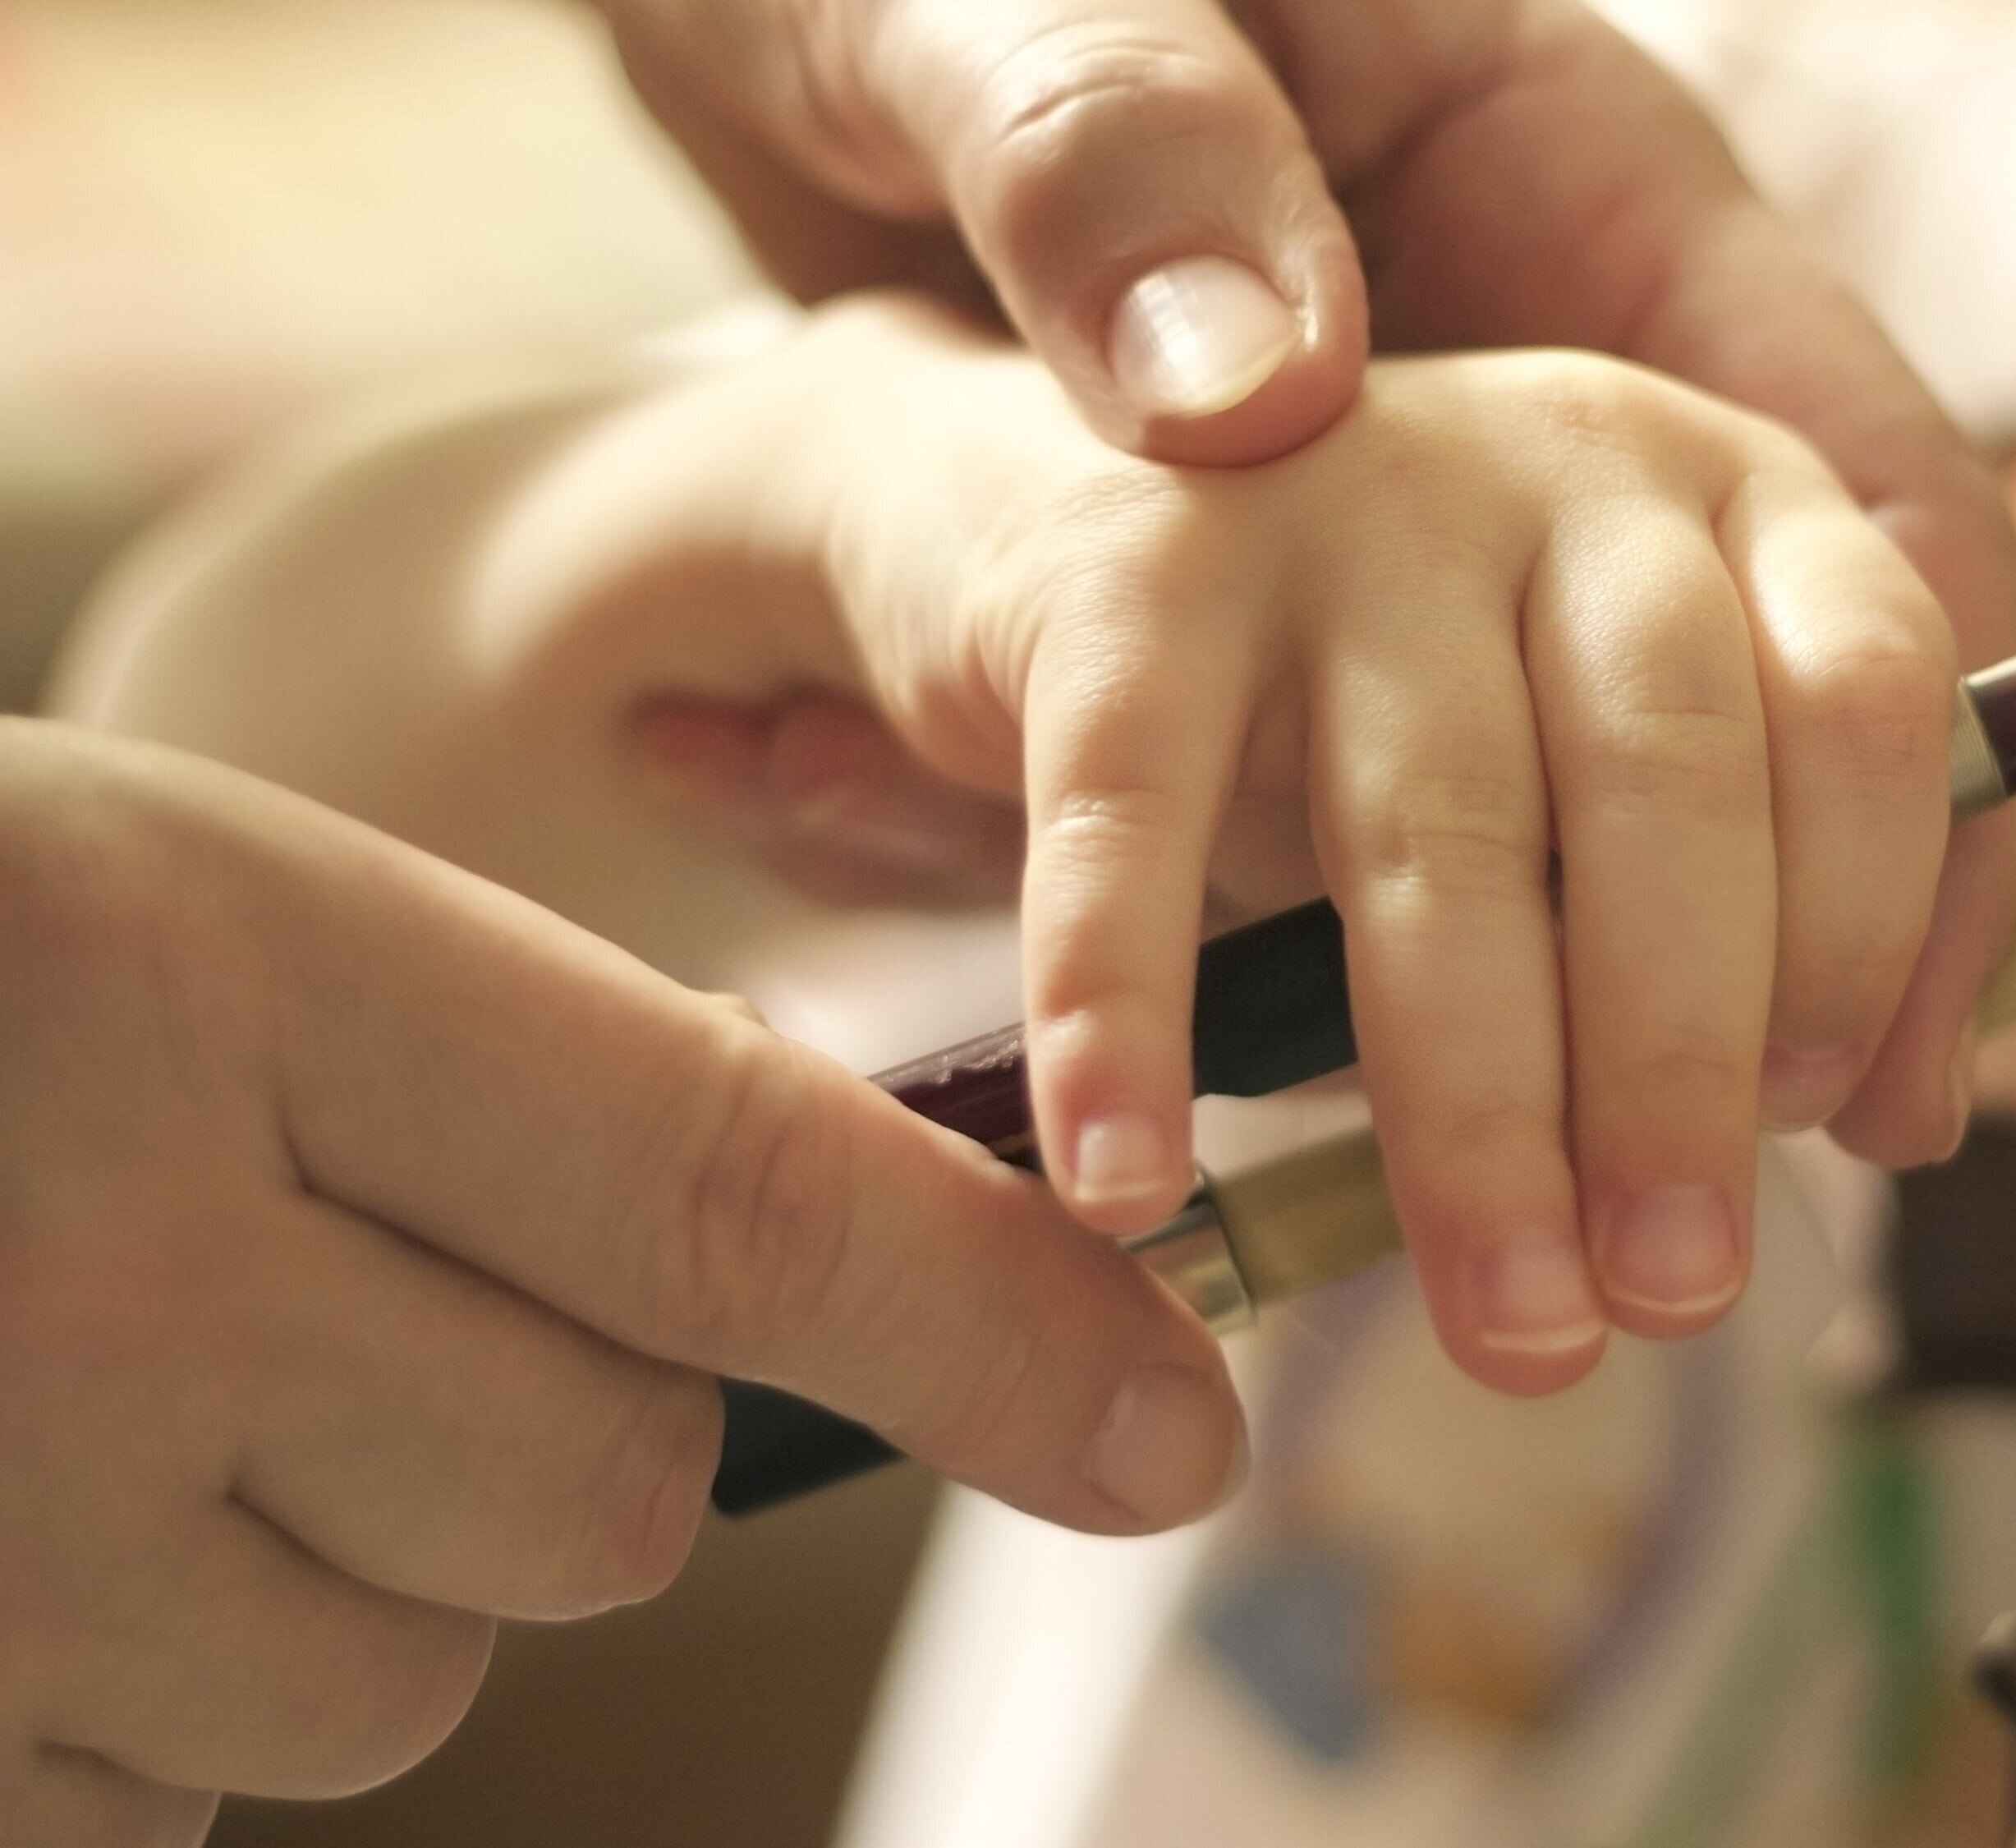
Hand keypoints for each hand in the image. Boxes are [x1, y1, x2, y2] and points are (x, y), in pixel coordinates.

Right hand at [0, 723, 1240, 1842]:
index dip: (998, 1329)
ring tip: (99, 1392)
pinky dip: (156, 1695)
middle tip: (322, 1298)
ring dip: (336, 1567)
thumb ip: (526, 1105)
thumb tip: (914, 1321)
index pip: (738, 1197)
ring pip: (410, 1668)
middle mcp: (100, 1278)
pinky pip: (195, 1797)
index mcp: (203, 974)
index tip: (1177, 1433)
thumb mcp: (189, 924)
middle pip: (601, 1495)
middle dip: (545, 1430)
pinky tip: (7, 1524)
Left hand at [591, 0, 2015, 1133]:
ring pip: (1623, 811)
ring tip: (1561, 1278)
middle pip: (1753, 719)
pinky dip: (1397, 1010)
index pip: (1874, 504)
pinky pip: (1378, 827)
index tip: (1865, 1037)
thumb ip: (1121, 133)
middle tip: (1650, 1248)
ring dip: (1615, 1059)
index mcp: (1580, 182)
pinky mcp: (1270, 609)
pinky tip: (1391, 1169)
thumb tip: (1262, 398)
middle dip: (1720, 1004)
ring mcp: (1436, 507)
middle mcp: (1560, 378)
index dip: (1919, 792)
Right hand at [691, 301, 1969, 1387]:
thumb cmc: (1417, 723)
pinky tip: (1133, 1186)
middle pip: (1669, 774)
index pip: (1866, 693)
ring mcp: (1342, 498)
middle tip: (1675, 1294)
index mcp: (1732, 508)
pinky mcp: (1123, 569)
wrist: (1087, 547)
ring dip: (1482, 1106)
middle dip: (1681, 1067)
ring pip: (1441, 826)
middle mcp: (1563, 465)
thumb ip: (1798, 919)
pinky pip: (1131, 811)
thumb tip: (1906, 1123)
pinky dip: (1128, 1009)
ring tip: (1509, 1321)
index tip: (1820, 1124)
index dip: (1869, 920)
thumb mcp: (1620, 798)